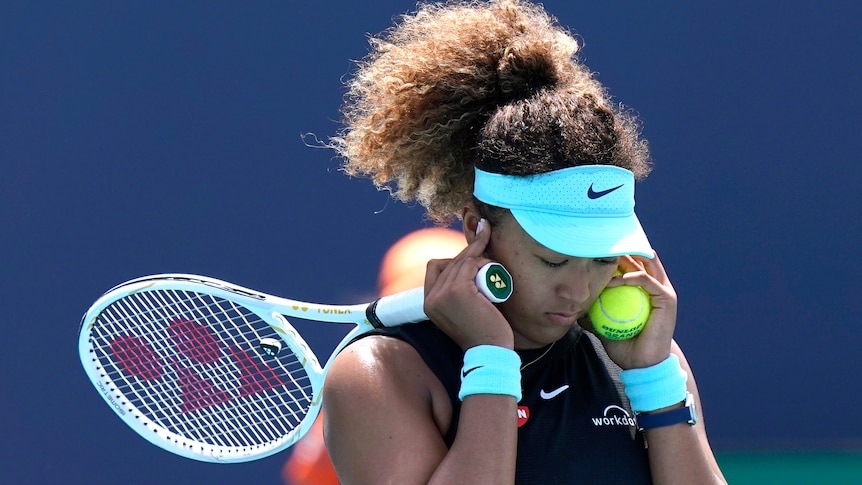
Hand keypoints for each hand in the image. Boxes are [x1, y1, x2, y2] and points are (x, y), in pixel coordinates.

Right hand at [423, 220, 513, 349]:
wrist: (490, 352)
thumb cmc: (481, 334)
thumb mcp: (460, 314)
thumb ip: (456, 299)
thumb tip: (467, 274)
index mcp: (428, 304)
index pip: (434, 268)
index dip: (452, 258)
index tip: (470, 254)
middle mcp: (431, 298)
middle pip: (449, 262)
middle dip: (468, 251)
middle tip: (484, 235)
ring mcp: (443, 294)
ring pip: (461, 261)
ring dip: (477, 254)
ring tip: (492, 258)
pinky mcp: (459, 290)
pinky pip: (471, 264)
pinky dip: (482, 260)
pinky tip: (491, 264)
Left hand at [595, 252, 677, 368]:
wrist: (642, 365)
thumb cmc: (626, 346)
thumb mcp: (604, 326)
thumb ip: (593, 314)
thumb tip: (574, 308)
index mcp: (644, 290)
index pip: (631, 264)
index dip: (616, 256)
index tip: (596, 253)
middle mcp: (656, 286)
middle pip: (640, 259)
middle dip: (622, 252)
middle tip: (601, 250)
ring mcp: (663, 291)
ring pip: (646, 264)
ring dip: (626, 260)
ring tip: (606, 260)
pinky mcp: (666, 298)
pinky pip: (648, 281)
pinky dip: (632, 277)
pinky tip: (616, 280)